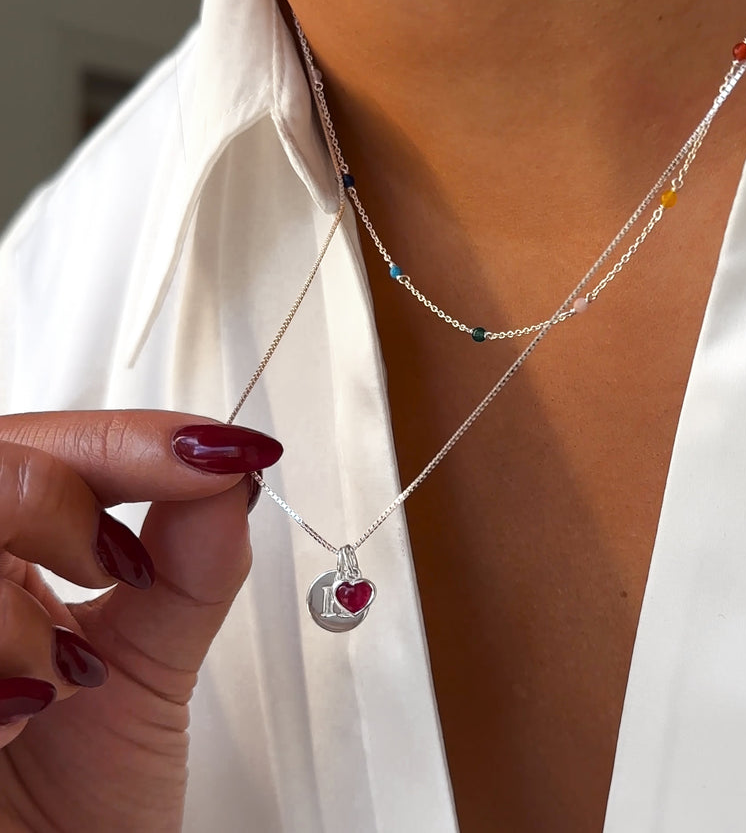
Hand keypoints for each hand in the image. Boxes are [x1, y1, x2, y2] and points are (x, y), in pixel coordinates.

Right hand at [0, 410, 281, 831]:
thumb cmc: (86, 800)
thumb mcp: (154, 663)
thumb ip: (197, 558)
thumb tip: (234, 463)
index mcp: (4, 559)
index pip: (39, 449)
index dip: (124, 437)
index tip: (216, 452)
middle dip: (57, 498)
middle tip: (119, 565)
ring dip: (14, 614)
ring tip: (61, 681)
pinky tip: (16, 720)